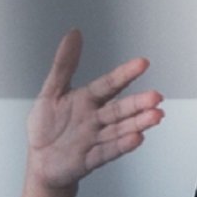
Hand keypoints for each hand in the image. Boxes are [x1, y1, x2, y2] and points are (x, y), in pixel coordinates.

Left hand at [25, 29, 163, 189]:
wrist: (39, 162)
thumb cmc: (47, 128)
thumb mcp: (51, 91)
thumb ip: (64, 64)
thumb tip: (74, 34)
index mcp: (87, 100)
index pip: (109, 84)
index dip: (124, 74)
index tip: (142, 63)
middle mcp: (96, 118)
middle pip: (120, 109)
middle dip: (138, 103)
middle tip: (156, 97)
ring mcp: (95, 139)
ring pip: (120, 129)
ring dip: (138, 123)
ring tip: (155, 116)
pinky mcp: (90, 158)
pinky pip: (107, 151)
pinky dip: (121, 146)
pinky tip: (136, 138)